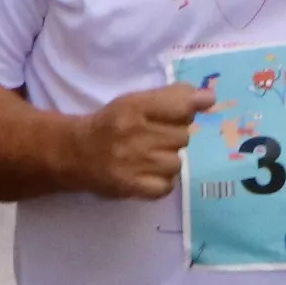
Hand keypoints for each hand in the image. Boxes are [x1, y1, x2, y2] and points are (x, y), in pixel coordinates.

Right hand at [74, 83, 215, 199]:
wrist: (76, 153)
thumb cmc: (111, 124)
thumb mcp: (136, 101)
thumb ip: (173, 97)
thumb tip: (209, 99)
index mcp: (136, 107)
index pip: (183, 108)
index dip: (188, 109)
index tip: (186, 111)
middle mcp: (137, 134)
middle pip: (183, 137)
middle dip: (172, 137)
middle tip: (153, 137)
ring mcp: (135, 163)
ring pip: (177, 162)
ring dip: (166, 160)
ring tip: (147, 157)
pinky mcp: (133, 187)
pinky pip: (167, 186)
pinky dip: (161, 181)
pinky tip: (147, 174)